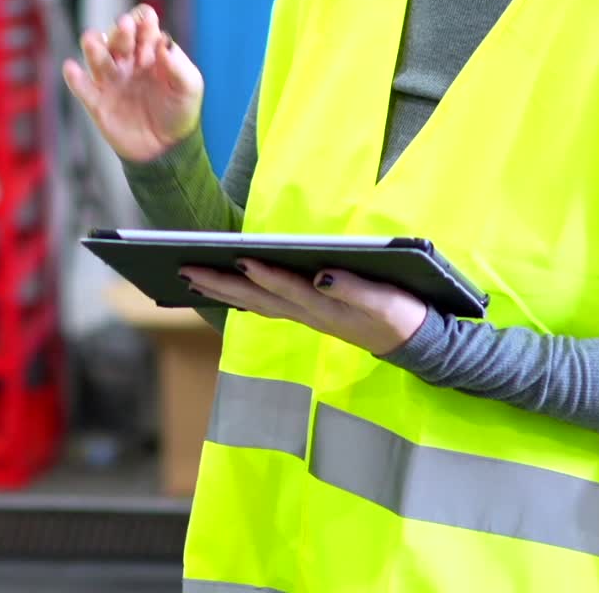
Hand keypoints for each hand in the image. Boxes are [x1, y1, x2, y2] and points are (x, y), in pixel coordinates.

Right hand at [62, 4, 203, 161]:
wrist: (166, 149)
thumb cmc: (180, 112)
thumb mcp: (190, 87)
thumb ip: (179, 65)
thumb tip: (164, 42)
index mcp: (150, 51)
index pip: (141, 25)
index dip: (143, 22)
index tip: (149, 25)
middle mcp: (127, 61)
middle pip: (118, 37)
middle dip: (121, 31)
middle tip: (125, 27)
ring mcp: (111, 80)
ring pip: (96, 57)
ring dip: (93, 46)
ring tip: (92, 40)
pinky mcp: (98, 103)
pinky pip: (82, 88)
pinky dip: (74, 78)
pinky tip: (71, 68)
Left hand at [179, 260, 427, 355]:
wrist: (413, 342)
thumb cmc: (401, 315)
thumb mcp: (385, 302)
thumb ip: (354, 288)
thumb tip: (321, 275)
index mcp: (326, 307)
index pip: (287, 288)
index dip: (263, 273)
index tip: (239, 257)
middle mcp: (308, 313)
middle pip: (257, 298)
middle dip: (221, 284)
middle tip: (186, 269)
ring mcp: (305, 315)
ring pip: (256, 303)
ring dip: (223, 290)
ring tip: (192, 276)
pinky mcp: (308, 312)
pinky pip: (266, 305)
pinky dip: (242, 296)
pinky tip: (227, 289)